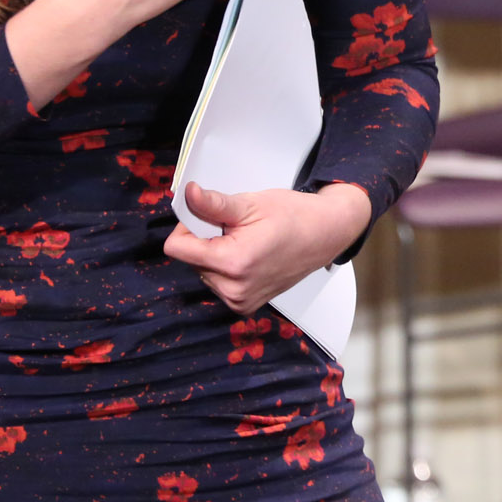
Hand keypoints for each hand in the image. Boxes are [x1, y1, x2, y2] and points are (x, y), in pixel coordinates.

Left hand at [163, 181, 372, 313]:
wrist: (325, 234)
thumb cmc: (294, 216)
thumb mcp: (252, 204)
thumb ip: (213, 204)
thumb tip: (187, 195)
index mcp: (233, 263)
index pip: (176, 248)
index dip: (187, 226)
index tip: (208, 216)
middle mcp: (233, 289)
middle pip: (190, 260)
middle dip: (205, 240)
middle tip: (236, 228)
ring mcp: (239, 301)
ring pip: (202, 272)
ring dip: (215, 255)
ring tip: (246, 242)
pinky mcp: (244, 305)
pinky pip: (217, 283)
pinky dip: (226, 268)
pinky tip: (248, 256)